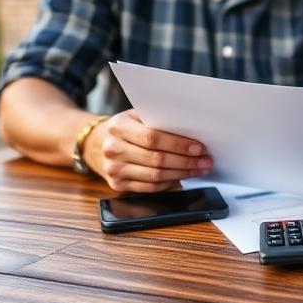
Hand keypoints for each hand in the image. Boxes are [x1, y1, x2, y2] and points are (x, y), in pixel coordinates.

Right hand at [84, 109, 212, 191]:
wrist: (97, 143)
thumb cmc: (126, 126)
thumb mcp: (137, 115)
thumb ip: (159, 119)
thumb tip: (191, 129)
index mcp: (118, 126)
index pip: (152, 138)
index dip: (178, 144)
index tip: (198, 148)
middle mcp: (113, 149)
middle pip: (156, 160)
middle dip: (185, 162)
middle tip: (205, 161)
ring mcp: (113, 169)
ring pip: (154, 176)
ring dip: (181, 174)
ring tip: (199, 169)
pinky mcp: (117, 185)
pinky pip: (149, 188)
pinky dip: (169, 184)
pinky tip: (182, 178)